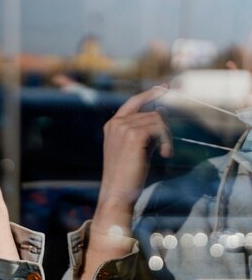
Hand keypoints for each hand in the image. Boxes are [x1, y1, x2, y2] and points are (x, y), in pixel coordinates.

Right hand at [98, 85, 171, 215]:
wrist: (117, 192)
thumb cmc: (126, 175)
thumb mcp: (134, 149)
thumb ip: (144, 131)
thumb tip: (162, 112)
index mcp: (112, 125)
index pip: (134, 102)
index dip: (150, 93)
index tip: (166, 87)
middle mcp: (116, 123)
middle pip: (152, 113)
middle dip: (163, 129)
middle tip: (165, 148)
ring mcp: (123, 127)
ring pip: (158, 120)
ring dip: (166, 136)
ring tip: (164, 153)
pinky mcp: (134, 135)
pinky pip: (160, 128)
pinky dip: (167, 141)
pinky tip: (164, 155)